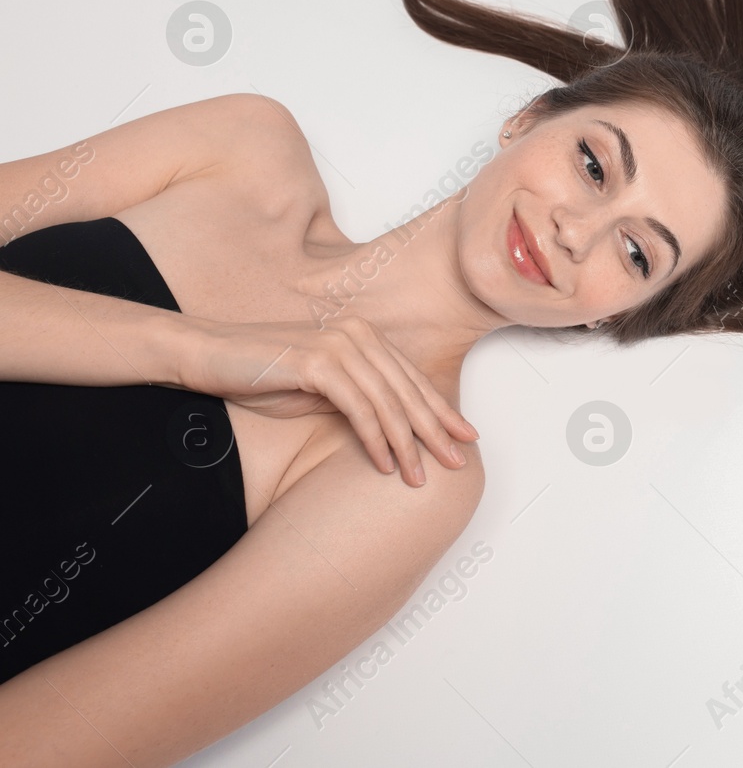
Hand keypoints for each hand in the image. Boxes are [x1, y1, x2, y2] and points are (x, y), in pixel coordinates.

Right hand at [173, 315, 478, 485]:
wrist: (206, 355)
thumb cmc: (260, 374)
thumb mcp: (319, 388)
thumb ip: (357, 397)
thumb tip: (392, 426)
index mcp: (364, 337)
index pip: (412, 379)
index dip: (441, 410)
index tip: (465, 437)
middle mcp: (359, 335)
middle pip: (409, 390)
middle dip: (437, 431)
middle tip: (458, 463)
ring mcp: (340, 345)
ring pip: (389, 403)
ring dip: (407, 445)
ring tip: (419, 477)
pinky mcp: (319, 362)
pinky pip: (359, 409)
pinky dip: (375, 439)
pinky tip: (384, 464)